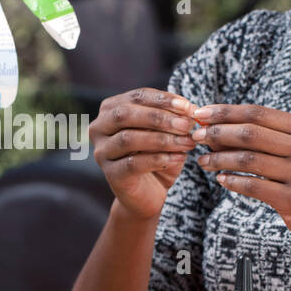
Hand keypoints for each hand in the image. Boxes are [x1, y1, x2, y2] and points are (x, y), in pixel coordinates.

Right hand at [89, 88, 198, 219]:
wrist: (148, 193)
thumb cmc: (157, 156)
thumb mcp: (166, 132)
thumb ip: (175, 117)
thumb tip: (192, 108)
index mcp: (111, 109)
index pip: (137, 96)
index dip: (163, 99)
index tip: (188, 106)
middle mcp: (99, 128)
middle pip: (125, 114)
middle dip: (159, 118)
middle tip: (187, 125)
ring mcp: (101, 152)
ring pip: (128, 139)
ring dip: (162, 139)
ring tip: (187, 143)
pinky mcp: (110, 174)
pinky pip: (133, 163)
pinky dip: (159, 159)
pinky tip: (179, 158)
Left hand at [192, 104, 290, 249]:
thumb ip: (272, 136)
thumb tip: (221, 125)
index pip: (257, 113)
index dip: (225, 112)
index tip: (199, 113)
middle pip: (249, 133)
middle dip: (216, 133)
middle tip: (195, 137)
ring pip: (247, 160)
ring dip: (218, 159)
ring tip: (202, 161)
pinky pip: (252, 186)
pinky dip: (232, 182)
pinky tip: (221, 179)